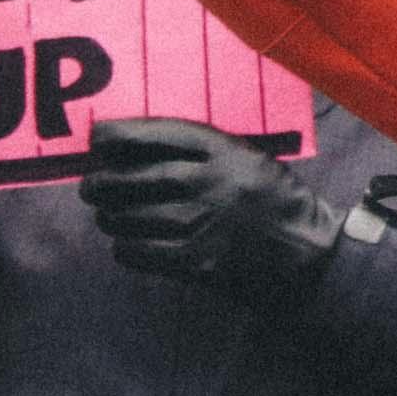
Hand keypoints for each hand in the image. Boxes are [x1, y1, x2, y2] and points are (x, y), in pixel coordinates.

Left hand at [79, 119, 342, 300]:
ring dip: (109, 217)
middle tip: (91, 186)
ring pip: (126, 217)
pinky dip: (124, 248)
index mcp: (223, 151)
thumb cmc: (273, 202)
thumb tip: (134, 150)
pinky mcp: (194, 262)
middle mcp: (207, 183)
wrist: (306, 255)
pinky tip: (128, 244)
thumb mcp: (247, 160)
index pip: (156, 133)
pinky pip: (136, 252)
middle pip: (130, 178)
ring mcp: (199, 224)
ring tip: (109, 216)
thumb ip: (203, 152)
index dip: (118, 134)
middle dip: (100, 183)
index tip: (98, 137)